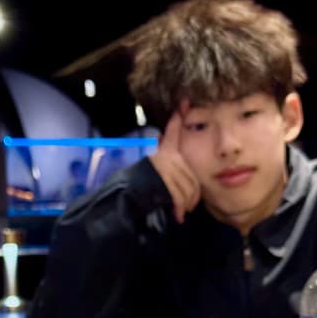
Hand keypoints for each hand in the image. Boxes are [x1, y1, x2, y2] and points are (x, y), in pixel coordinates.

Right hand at [149, 108, 200, 223]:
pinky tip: (178, 216)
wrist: (124, 201)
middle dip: (193, 194)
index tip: (184, 101)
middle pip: (190, 174)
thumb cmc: (138, 189)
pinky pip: (179, 196)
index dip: (179, 116)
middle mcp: (164, 156)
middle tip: (191, 205)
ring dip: (186, 204)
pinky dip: (179, 208)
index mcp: (163, 152)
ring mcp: (164, 168)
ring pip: (187, 187)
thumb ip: (167, 164)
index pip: (173, 130)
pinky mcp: (163, 181)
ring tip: (182, 212)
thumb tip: (170, 152)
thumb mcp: (154, 171)